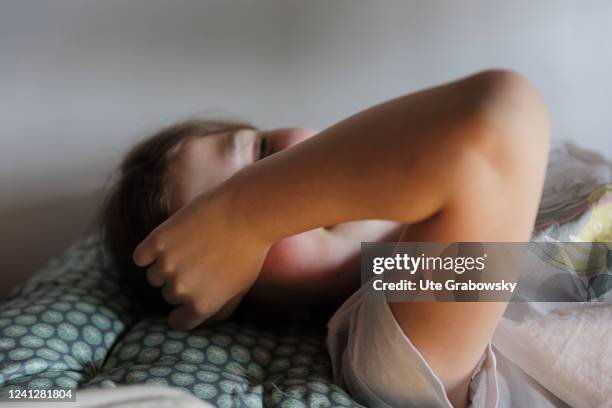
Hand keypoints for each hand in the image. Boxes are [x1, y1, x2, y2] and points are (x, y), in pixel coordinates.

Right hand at [132, 184, 269, 330]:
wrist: (247, 212)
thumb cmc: (250, 250)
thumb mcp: (241, 288)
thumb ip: (221, 309)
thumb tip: (207, 320)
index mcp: (201, 306)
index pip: (178, 323)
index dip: (183, 311)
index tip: (187, 298)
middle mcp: (181, 290)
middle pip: (168, 295)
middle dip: (180, 282)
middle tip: (199, 262)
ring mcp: (167, 265)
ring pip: (153, 275)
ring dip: (165, 265)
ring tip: (188, 248)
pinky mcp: (157, 241)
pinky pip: (140, 257)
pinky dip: (149, 251)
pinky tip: (167, 242)